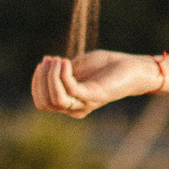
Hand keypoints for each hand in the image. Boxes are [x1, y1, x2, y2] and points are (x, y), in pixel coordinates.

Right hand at [33, 47, 151, 116]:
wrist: (132, 67)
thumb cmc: (105, 66)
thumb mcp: (77, 67)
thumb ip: (61, 73)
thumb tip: (44, 70)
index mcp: (70, 103)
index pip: (41, 102)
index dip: (37, 82)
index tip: (44, 62)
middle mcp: (76, 108)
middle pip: (45, 103)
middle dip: (41, 79)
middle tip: (50, 59)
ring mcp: (85, 103)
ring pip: (55, 99)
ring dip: (51, 77)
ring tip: (58, 60)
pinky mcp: (95, 95)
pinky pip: (71, 90)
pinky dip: (62, 74)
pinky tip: (65, 61)